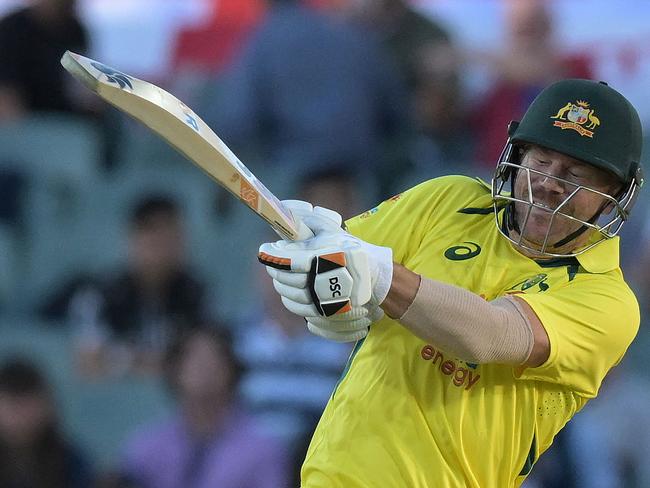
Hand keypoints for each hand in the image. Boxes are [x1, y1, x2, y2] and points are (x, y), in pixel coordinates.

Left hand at [258, 201, 392, 340]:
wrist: (375, 278)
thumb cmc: (350, 250)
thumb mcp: (331, 230)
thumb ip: (306, 220)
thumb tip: (283, 209)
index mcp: (320, 259)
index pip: (285, 261)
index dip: (270, 255)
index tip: (264, 250)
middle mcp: (319, 283)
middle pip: (284, 280)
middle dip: (276, 270)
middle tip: (275, 263)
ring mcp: (323, 304)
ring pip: (289, 298)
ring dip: (283, 287)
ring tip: (285, 277)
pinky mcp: (326, 317)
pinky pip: (300, 312)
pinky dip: (293, 302)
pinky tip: (296, 292)